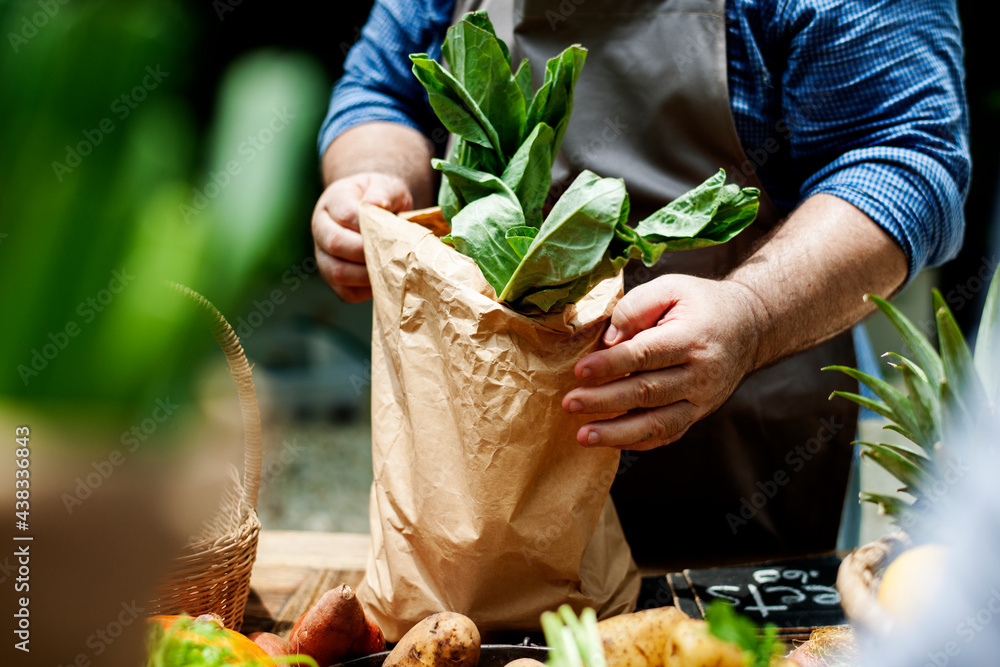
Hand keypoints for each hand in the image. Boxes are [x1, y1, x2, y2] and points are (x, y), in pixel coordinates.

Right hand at [312, 172, 413, 301]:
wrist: (374, 211)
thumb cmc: (381, 198)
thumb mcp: (386, 186)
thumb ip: (383, 192)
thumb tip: (377, 205)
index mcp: (332, 201)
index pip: (344, 214)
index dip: (367, 224)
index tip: (390, 229)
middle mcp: (321, 228)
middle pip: (335, 244)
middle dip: (366, 251)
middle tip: (392, 254)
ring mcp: (323, 255)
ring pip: (336, 272)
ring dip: (366, 275)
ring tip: (390, 270)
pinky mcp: (332, 278)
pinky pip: (345, 292)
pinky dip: (365, 292)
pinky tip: (383, 283)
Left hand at [561, 274, 768, 449]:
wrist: (748, 328)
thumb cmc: (701, 304)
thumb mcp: (672, 288)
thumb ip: (637, 307)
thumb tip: (609, 340)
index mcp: (692, 338)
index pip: (646, 355)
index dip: (612, 364)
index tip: (580, 370)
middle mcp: (701, 374)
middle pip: (647, 392)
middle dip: (605, 401)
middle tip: (570, 403)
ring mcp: (702, 400)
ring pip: (657, 423)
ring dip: (617, 433)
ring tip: (583, 435)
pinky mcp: (697, 415)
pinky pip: (666, 435)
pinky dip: (636, 441)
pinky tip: (608, 442)